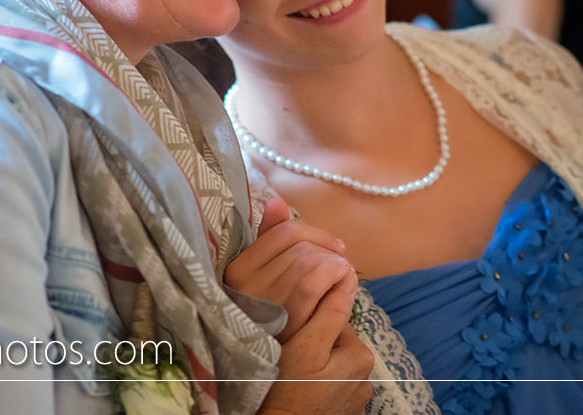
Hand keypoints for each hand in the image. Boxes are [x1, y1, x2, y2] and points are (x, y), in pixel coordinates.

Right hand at [225, 196, 356, 341]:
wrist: (272, 382)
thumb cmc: (269, 321)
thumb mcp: (261, 280)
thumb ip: (268, 240)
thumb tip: (277, 201)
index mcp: (237, 272)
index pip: (284, 232)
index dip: (315, 233)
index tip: (332, 245)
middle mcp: (246, 289)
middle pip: (301, 249)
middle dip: (328, 251)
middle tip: (341, 262)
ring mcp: (265, 309)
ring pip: (310, 265)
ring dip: (336, 265)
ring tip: (344, 273)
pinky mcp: (283, 328)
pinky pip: (315, 290)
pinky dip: (338, 282)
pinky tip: (345, 288)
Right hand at [258, 276, 373, 414]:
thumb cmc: (288, 392)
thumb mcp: (306, 346)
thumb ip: (330, 312)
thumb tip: (348, 278)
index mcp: (362, 356)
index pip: (336, 323)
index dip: (312, 323)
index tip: (295, 337)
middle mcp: (366, 378)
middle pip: (335, 345)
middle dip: (315, 346)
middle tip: (292, 359)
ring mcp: (356, 400)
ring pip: (332, 367)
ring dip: (316, 367)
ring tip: (295, 379)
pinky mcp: (344, 413)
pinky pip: (331, 388)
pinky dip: (318, 388)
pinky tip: (302, 394)